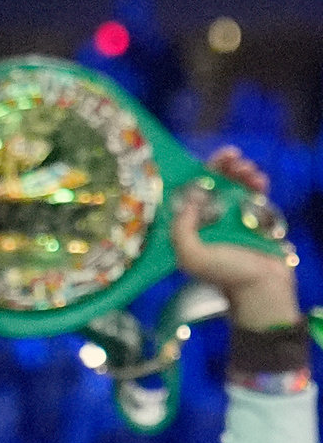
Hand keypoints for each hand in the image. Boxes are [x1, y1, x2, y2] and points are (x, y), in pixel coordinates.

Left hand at [171, 145, 299, 330]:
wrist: (261, 287)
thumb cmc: (223, 273)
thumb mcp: (189, 254)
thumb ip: (180, 228)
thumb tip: (190, 199)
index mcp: (190, 223)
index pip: (189, 191)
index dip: (195, 173)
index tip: (203, 161)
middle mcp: (211, 216)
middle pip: (214, 182)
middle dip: (221, 166)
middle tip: (232, 155)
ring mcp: (235, 215)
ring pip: (236, 184)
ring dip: (241, 171)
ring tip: (248, 169)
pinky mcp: (257, 217)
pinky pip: (256, 194)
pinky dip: (257, 183)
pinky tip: (259, 178)